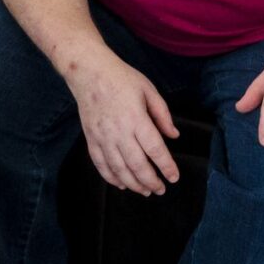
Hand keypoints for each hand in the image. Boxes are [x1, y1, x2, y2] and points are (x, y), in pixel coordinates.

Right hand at [66, 52, 181, 195]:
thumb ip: (162, 114)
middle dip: (151, 181)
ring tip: (145, 191)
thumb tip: (174, 135)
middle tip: (161, 189)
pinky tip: (121, 184)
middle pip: (137, 165)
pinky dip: (111, 178)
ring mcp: (103, 136)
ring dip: (133, 184)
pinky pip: (100, 164)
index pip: (155, 149)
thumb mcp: (148, 90)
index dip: (166, 166)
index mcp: (136, 118)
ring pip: (119, 169)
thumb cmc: (121, 78)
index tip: (174, 177)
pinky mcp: (91, 138)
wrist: (89, 71)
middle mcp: (119, 131)